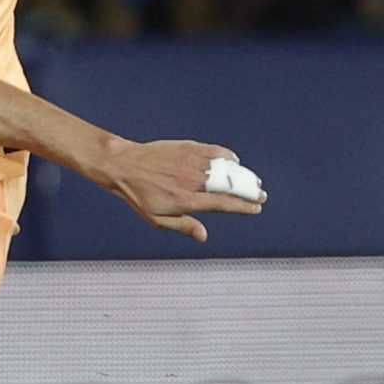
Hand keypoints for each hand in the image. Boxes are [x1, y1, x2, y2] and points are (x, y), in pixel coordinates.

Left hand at [102, 140, 265, 240]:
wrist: (123, 165)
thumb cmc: (138, 194)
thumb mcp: (156, 218)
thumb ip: (183, 226)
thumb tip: (204, 236)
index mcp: (186, 200)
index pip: (223, 204)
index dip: (243, 207)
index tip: (256, 208)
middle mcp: (192, 180)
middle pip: (230, 186)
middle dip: (250, 191)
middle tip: (260, 195)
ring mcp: (191, 162)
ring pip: (226, 169)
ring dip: (242, 175)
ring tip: (251, 181)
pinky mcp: (188, 147)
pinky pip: (215, 151)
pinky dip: (228, 156)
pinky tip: (234, 162)